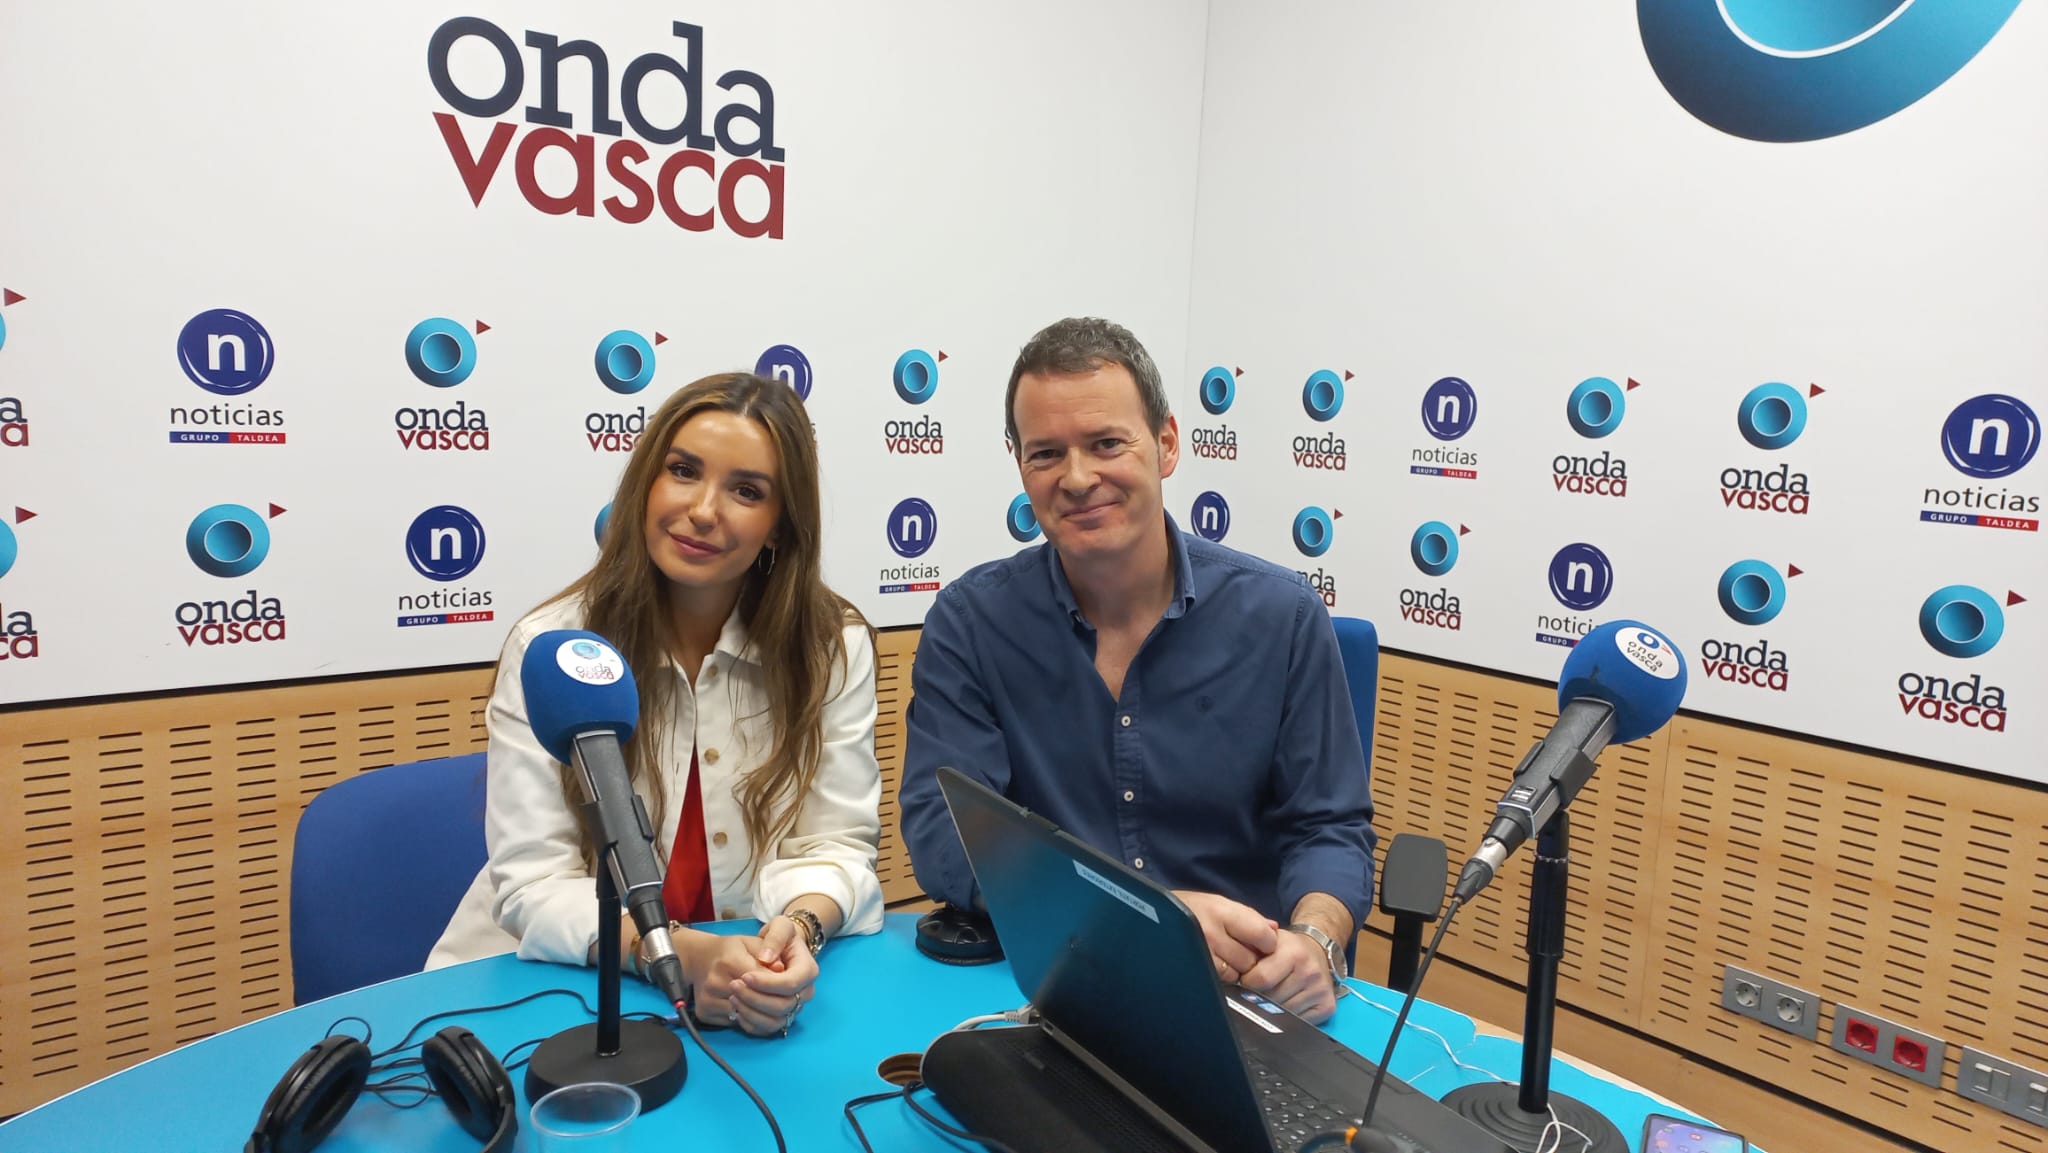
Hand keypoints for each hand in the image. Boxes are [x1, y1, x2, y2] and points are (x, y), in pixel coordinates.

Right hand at [676, 932, 783, 1031]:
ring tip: (775, 1007)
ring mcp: (708, 1000)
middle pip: (754, 1002)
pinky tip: (760, 1013)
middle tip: (787, 999)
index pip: (762, 980)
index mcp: (729, 961)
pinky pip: (737, 1025)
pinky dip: (752, 1022)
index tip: (788, 984)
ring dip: (765, 1014)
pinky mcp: (704, 1014)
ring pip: (747, 1017)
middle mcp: (715, 982)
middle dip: (775, 1002)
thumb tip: (781, 969)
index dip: (778, 984)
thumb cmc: (731, 949)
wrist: (700, 959)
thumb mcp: (752, 943)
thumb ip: (769, 953)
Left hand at [730, 917, 819, 1035]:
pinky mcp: (782, 1017)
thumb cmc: (780, 937)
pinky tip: (736, 1009)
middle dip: (755, 997)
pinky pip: (767, 1029)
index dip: (767, 983)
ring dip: (751, 1012)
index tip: (745, 976)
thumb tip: (766, 959)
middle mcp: (805, 993)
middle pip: (783, 1005)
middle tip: (733, 985)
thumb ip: (775, 938)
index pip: (790, 983)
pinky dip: (750, 1023)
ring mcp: (794, 1007)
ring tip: (733, 997)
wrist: (779, 949)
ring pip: (775, 1021)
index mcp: (808, 970)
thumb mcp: (780, 926)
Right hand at [1172, 890, 1277, 984]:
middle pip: (1250, 958)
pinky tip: (1216, 968)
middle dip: (1251, 959)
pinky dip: (1223, 978)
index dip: (1267, 943)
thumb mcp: (1219, 903)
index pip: (1261, 934)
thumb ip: (1249, 917)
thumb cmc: (1191, 909)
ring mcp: (1200, 952)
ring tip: (1226, 960)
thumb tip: (1274, 929)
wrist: (1152, 915)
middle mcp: (1211, 931)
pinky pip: (1220, 981)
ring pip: (1236, 973)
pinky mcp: (1193, 968)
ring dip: (1237, 970)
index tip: (1263, 945)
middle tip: (1242, 953)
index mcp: (1221, 911)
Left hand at [1240, 929, 1337, 1024]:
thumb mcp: (1268, 940)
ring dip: (1273, 1010)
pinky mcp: (1327, 1007)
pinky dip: (1289, 1017)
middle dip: (1258, 998)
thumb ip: (1248, 949)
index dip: (1247, 983)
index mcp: (1293, 953)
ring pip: (1284, 1014)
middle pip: (1271, 1000)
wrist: (1316, 951)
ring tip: (1271, 996)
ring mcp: (1320, 991)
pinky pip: (1299, 1022)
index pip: (1260, 980)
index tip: (1245, 980)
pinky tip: (1286, 1003)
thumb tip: (1228, 972)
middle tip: (1257, 990)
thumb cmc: (1287, 948)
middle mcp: (1310, 972)